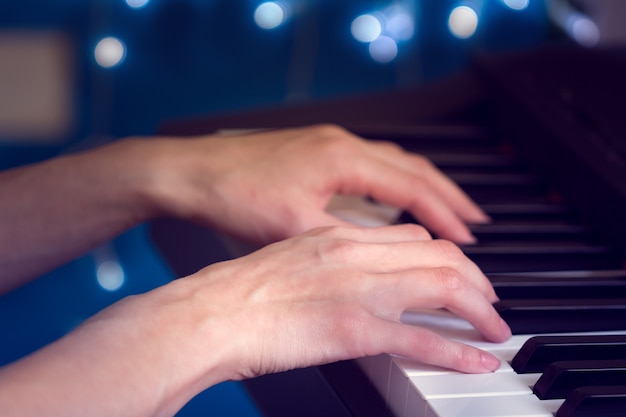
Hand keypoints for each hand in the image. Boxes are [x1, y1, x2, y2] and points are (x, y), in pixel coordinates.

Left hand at [149, 124, 488, 244]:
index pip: (412, 186)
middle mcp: (343, 144)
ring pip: (396, 162)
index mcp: (342, 159)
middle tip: (478, 221)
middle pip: (415, 167)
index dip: (445, 214)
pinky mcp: (317, 149)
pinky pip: (374, 162)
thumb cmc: (234, 194)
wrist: (192, 171)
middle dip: (450, 196)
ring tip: (450, 209)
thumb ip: (343, 240)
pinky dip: (397, 181)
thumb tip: (377, 258)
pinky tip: (398, 197)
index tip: (469, 237)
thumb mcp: (294, 227)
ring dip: (426, 186)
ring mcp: (330, 143)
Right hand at [186, 224, 510, 380]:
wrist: (207, 313)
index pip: (413, 237)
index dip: (447, 255)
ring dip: (479, 310)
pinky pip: (423, 339)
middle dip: (477, 280)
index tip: (458, 274)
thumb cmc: (237, 292)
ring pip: (444, 287)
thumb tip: (354, 275)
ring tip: (495, 329)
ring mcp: (358, 291)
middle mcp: (355, 255)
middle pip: (440, 255)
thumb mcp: (289, 259)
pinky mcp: (354, 330)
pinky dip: (459, 350)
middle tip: (489, 302)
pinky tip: (479, 360)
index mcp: (338, 237)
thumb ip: (328, 261)